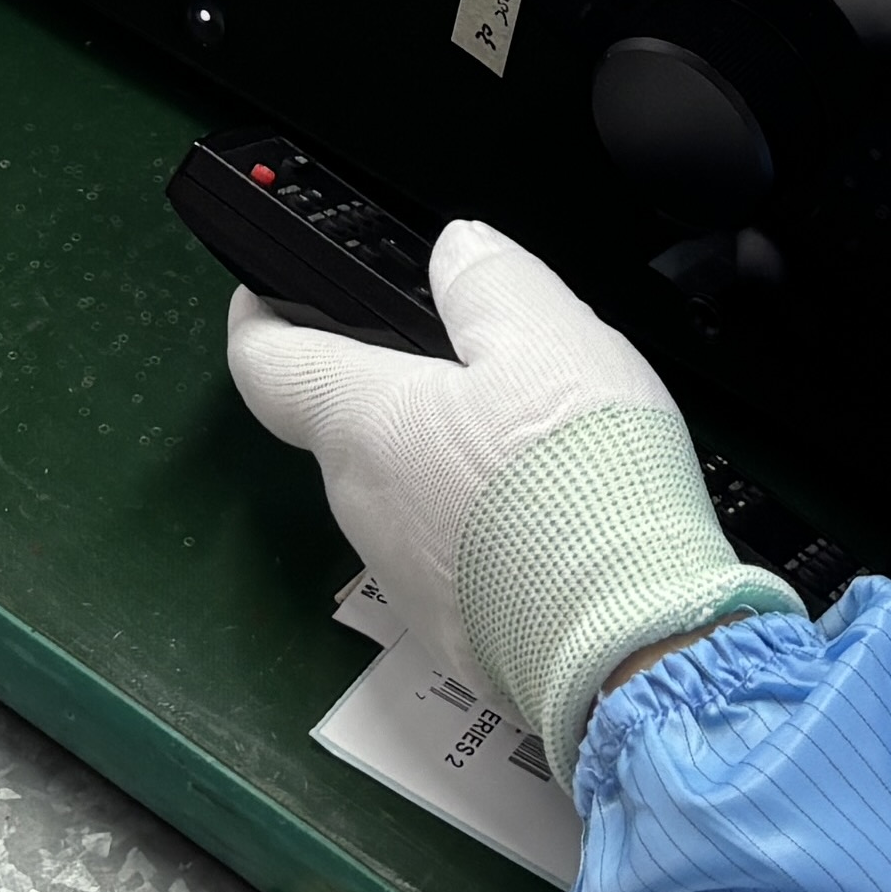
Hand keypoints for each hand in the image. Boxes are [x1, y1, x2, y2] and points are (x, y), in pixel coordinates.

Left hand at [226, 221, 798, 758]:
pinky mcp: (453, 628)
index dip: (261, 316)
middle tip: (474, 357)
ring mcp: (403, 576)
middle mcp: (361, 504)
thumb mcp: (547, 336)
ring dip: (449, 456)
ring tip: (540, 435)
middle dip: (396, 386)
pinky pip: (453, 554)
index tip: (272, 295)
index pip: (265, 362)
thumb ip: (489, 281)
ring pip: (406, 490)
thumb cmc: (576, 480)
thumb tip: (456, 252)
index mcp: (362, 422)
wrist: (629, 640)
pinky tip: (559, 511)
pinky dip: (488, 524)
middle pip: (350, 425)